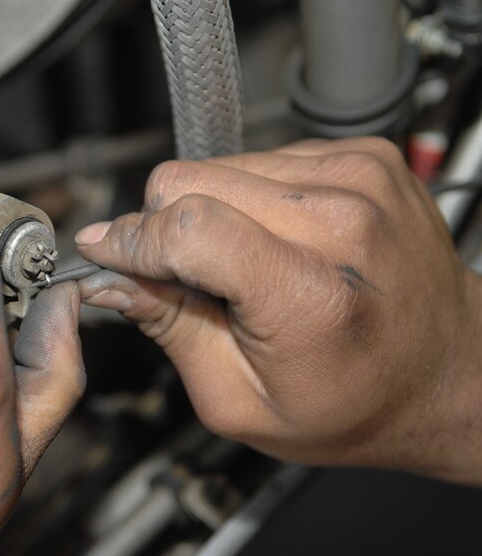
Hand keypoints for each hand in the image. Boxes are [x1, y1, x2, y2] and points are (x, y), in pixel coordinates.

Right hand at [76, 137, 481, 484]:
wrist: (448, 373)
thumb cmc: (355, 401)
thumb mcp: (240, 400)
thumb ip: (168, 328)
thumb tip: (111, 278)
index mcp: (309, 295)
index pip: (186, 227)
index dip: (132, 240)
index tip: (107, 254)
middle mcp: (340, 219)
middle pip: (189, 181)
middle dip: (163, 226)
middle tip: (184, 275)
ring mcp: (358, 177)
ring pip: (218, 164)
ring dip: (209, 209)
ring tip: (244, 263)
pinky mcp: (362, 155)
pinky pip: (261, 158)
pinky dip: (249, 196)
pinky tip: (275, 239)